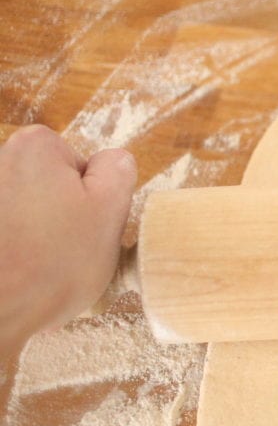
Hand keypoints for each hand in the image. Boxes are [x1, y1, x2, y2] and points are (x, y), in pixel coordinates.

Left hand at [0, 126, 135, 356]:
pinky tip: (22, 276)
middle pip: (49, 186)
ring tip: (45, 268)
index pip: (80, 164)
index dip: (91, 196)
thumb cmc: (57, 261)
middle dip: (63, 216)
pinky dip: (18, 254)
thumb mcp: (110, 211)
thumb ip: (117, 173)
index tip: (87, 225)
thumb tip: (113, 160)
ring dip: (40, 238)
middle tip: (71, 250)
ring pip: (28, 214)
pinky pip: (11, 236)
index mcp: (34, 149)